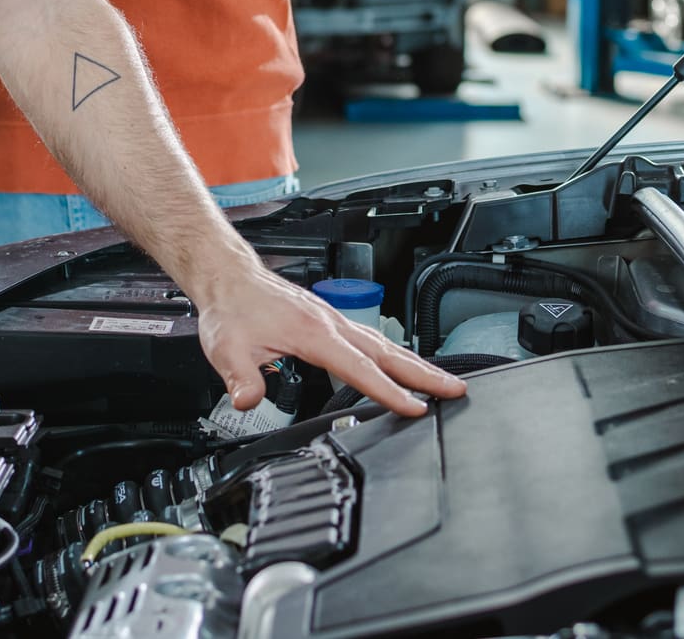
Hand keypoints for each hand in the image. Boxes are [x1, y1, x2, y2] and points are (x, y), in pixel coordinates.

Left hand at [194, 264, 466, 418]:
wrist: (228, 276)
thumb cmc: (231, 308)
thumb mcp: (226, 348)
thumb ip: (240, 378)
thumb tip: (247, 401)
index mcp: (314, 333)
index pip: (361, 368)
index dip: (390, 391)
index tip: (416, 408)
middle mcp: (330, 323)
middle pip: (388, 352)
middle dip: (424, 374)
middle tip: (457, 390)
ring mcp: (332, 319)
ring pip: (383, 343)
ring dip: (415, 363)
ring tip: (442, 381)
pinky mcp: (327, 320)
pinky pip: (371, 337)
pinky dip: (393, 353)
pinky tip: (399, 363)